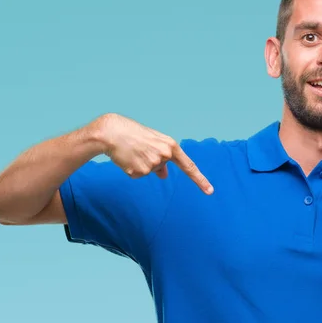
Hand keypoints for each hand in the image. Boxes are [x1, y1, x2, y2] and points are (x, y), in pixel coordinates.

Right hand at [95, 113, 213, 194]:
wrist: (112, 132)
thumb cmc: (133, 134)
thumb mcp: (152, 142)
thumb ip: (162, 157)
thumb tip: (164, 175)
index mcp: (171, 145)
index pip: (188, 166)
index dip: (200, 179)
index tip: (210, 191)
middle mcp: (164, 155)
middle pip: (160, 167)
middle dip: (151, 161)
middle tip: (139, 148)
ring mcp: (152, 164)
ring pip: (148, 172)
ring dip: (139, 164)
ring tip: (132, 151)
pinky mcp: (139, 171)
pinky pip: (137, 175)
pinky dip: (131, 168)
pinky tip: (126, 158)